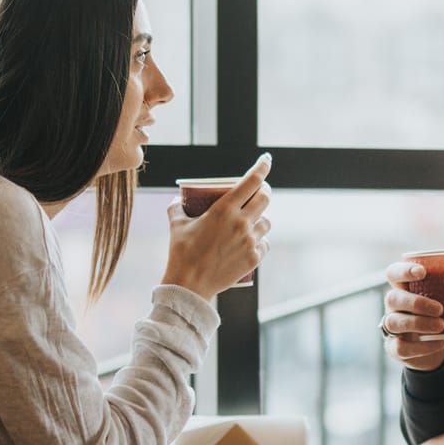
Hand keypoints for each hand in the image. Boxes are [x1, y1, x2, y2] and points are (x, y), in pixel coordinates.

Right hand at [164, 154, 272, 298]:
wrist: (190, 285)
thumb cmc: (181, 252)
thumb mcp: (176, 224)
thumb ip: (176, 207)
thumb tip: (177, 199)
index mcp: (224, 209)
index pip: (252, 181)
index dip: (262, 167)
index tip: (266, 159)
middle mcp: (241, 222)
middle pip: (265, 198)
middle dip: (264, 191)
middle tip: (259, 192)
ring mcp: (250, 241)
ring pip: (267, 222)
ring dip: (261, 218)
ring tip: (252, 220)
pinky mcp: (254, 258)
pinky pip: (265, 243)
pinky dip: (260, 240)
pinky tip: (252, 242)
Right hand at [380, 260, 443, 371]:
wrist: (436, 346)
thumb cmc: (443, 314)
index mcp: (405, 287)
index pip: (393, 273)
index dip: (403, 270)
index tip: (423, 272)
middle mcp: (394, 305)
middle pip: (393, 297)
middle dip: (416, 303)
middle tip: (441, 309)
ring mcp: (391, 327)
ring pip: (393, 322)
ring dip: (418, 324)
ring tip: (442, 326)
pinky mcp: (394, 348)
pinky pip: (400, 347)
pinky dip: (421, 347)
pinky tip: (439, 344)